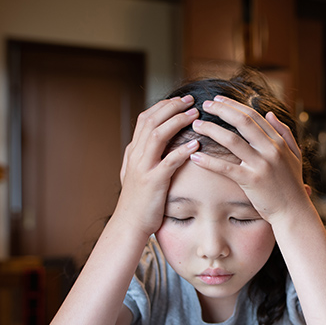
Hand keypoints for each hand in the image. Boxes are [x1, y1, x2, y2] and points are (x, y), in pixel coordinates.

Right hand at [115, 96, 199, 235]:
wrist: (129, 224)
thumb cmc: (138, 201)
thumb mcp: (135, 173)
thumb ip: (142, 156)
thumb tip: (149, 140)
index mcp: (134, 151)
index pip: (145, 118)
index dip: (163, 106)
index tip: (180, 99)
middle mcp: (136, 156)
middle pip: (151, 121)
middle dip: (172, 107)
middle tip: (191, 100)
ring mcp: (143, 168)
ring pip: (158, 135)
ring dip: (177, 122)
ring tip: (195, 115)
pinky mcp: (153, 182)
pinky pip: (168, 161)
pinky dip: (182, 150)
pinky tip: (196, 143)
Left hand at [188, 96, 308, 222]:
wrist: (294, 211)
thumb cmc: (292, 184)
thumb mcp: (294, 154)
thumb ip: (284, 132)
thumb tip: (269, 113)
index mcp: (279, 141)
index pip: (254, 115)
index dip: (234, 105)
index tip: (219, 100)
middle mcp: (271, 150)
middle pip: (242, 121)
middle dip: (221, 110)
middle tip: (205, 104)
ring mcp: (261, 165)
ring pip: (232, 140)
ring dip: (211, 130)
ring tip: (196, 125)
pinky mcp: (251, 181)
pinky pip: (226, 168)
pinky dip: (209, 161)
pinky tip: (195, 156)